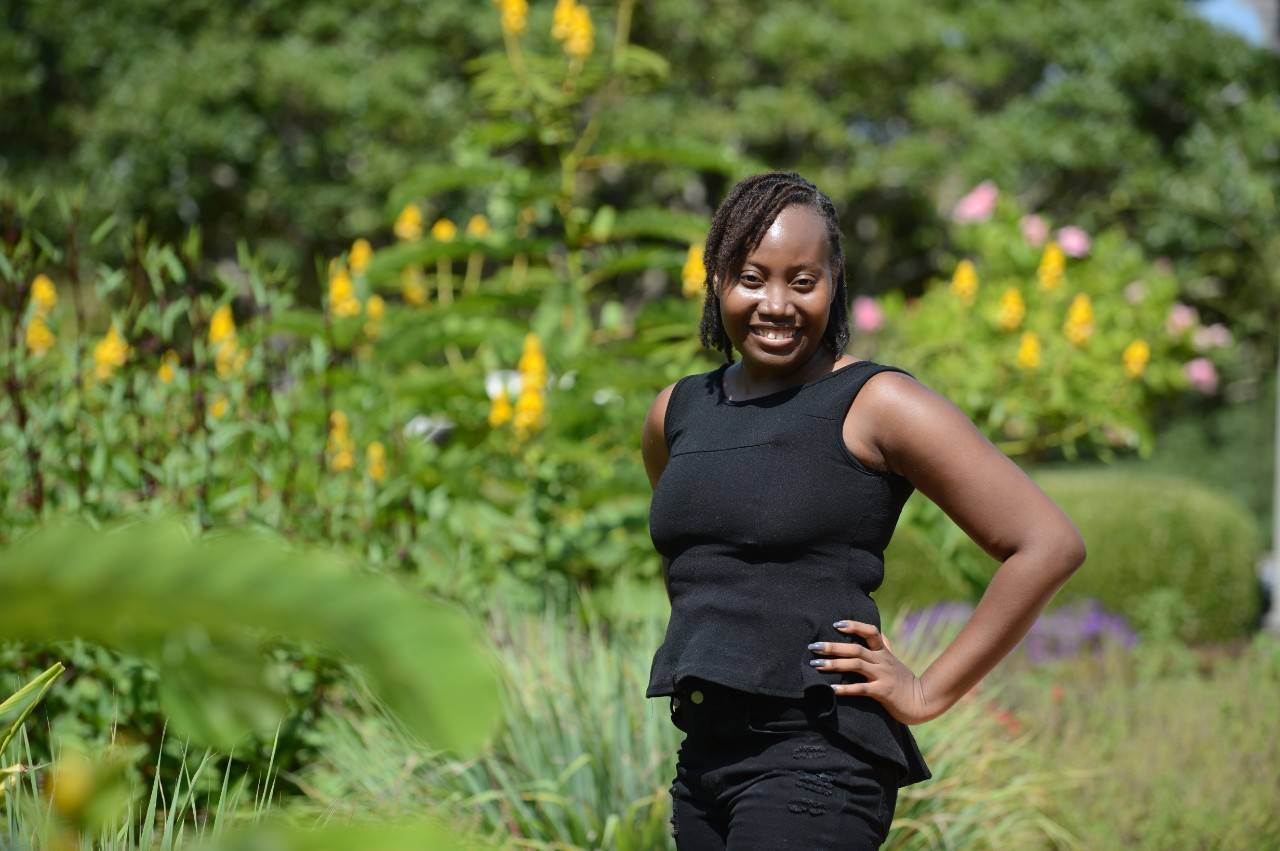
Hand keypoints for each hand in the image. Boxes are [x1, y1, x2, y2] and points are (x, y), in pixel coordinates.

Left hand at [807, 620, 935, 724]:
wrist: (923, 701)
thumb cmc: (904, 681)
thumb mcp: (895, 660)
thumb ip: (884, 647)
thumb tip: (877, 633)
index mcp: (884, 652)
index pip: (871, 632)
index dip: (854, 626)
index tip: (835, 624)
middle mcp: (883, 661)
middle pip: (856, 648)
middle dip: (833, 646)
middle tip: (813, 646)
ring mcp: (883, 676)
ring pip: (856, 665)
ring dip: (834, 664)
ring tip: (816, 664)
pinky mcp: (883, 692)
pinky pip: (861, 689)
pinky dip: (845, 688)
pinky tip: (831, 689)